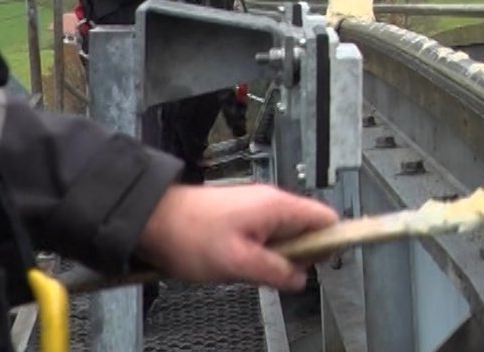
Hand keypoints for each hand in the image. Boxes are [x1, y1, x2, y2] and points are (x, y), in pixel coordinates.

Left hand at [136, 183, 338, 289]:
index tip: (324, 265)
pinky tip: (237, 263)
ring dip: (274, 259)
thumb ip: (275, 272)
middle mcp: (271, 203)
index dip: (331, 243)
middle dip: (296, 257)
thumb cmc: (189, 233)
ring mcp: (255, 208)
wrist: (152, 218)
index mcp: (277, 206)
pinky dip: (257, 255)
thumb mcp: (238, 263)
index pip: (326, 218)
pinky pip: (264, 239)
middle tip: (271, 273)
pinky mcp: (241, 217)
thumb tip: (300, 279)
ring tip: (247, 268)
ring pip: (284, 238)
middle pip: (307, 231)